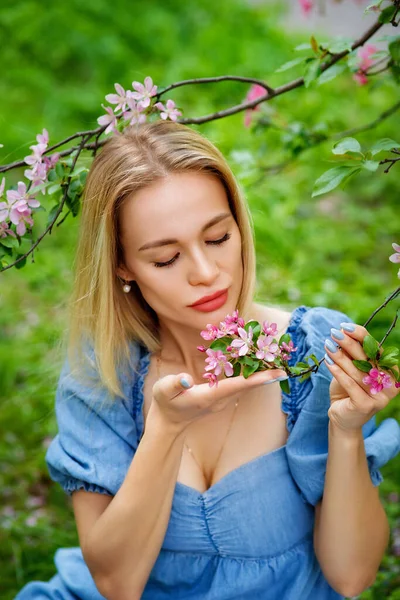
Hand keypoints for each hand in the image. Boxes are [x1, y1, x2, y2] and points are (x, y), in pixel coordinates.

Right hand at [150, 367, 286, 433]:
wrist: (169, 422)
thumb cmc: (165, 403)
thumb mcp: (163, 390)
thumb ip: (175, 383)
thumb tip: (187, 378)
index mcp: (210, 396)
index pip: (238, 385)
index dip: (258, 378)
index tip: (278, 373)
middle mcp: (222, 398)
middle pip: (249, 384)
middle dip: (267, 371)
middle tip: (286, 357)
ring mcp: (224, 398)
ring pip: (248, 384)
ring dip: (263, 371)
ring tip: (280, 355)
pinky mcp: (223, 395)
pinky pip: (242, 383)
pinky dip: (253, 373)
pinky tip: (260, 360)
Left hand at [325, 323, 398, 433]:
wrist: (342, 418)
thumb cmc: (348, 390)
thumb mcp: (350, 369)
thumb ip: (351, 354)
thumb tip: (342, 332)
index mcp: (390, 373)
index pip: (376, 349)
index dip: (361, 336)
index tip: (344, 326)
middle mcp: (389, 385)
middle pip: (368, 359)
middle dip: (349, 343)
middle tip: (334, 333)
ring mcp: (379, 397)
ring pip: (357, 371)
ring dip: (340, 356)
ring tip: (328, 345)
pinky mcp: (366, 406)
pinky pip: (350, 384)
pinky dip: (337, 371)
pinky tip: (327, 361)